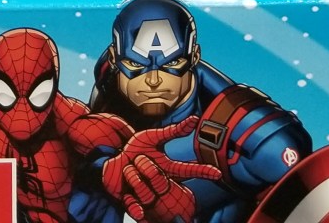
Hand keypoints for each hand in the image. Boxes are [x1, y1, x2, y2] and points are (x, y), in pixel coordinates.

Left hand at [101, 117, 220, 222]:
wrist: (111, 159)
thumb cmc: (135, 149)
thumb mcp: (152, 137)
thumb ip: (172, 131)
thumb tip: (194, 119)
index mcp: (167, 168)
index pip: (187, 169)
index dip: (202, 171)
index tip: (217, 172)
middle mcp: (160, 182)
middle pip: (158, 177)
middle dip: (146, 168)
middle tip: (138, 161)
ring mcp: (148, 193)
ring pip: (144, 188)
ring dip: (132, 174)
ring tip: (128, 169)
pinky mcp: (133, 202)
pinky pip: (137, 209)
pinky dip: (135, 208)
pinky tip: (131, 201)